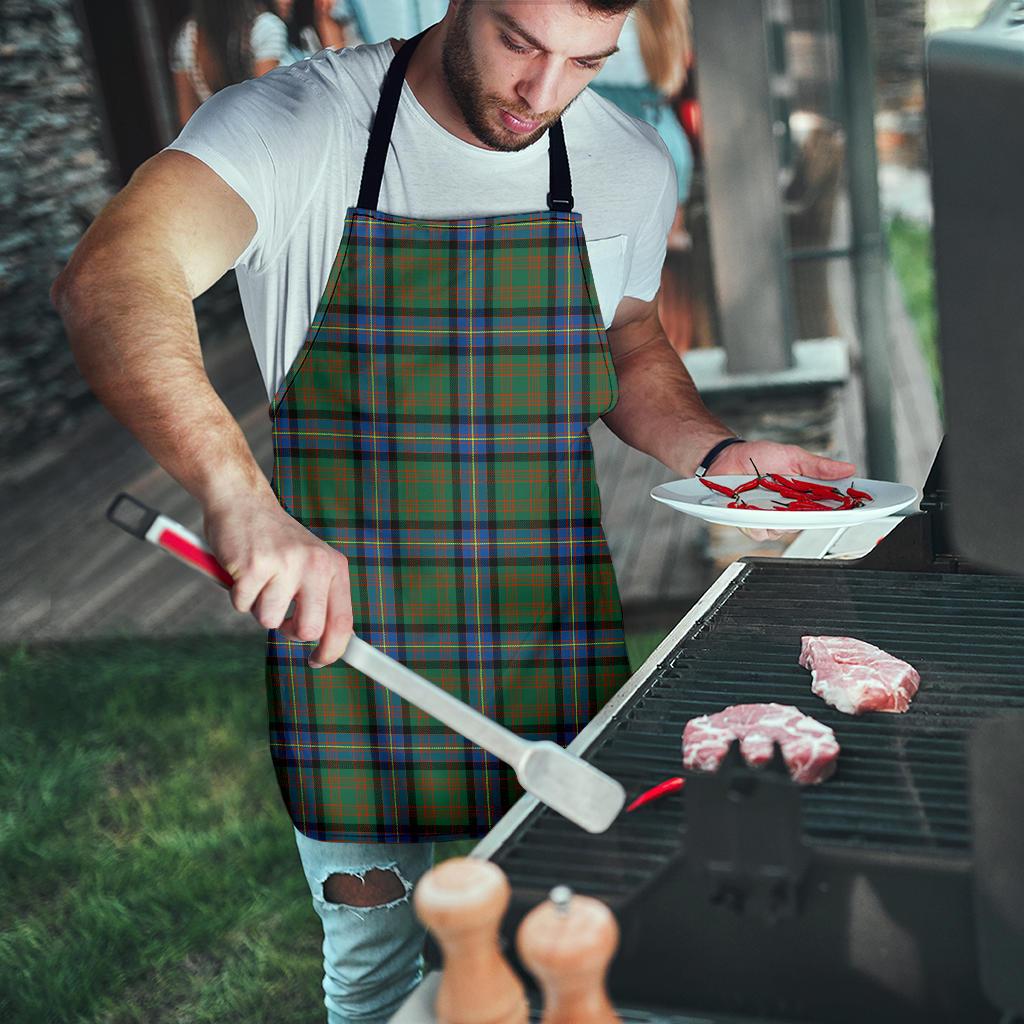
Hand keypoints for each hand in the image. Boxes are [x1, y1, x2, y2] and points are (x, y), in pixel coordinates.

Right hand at [203, 491, 352, 667]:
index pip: (343, 622)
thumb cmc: (275, 540)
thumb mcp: (310, 563)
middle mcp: (315, 564)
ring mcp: (285, 564)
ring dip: (258, 606)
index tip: (318, 661)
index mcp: (333, 566)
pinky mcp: (254, 566)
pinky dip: (237, 594)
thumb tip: (327, 643)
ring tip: (259, 578)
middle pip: (309, 630)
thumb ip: (320, 597)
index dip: (332, 650)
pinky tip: (242, 570)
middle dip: (289, 630)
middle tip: (279, 612)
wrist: (242, 501)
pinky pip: (242, 605)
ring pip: (269, 620)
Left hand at [708, 440, 856, 542]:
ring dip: (781, 517)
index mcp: (804, 495)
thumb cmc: (759, 457)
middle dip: (812, 516)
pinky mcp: (751, 523)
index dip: (844, 511)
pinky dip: (759, 522)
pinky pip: (761, 532)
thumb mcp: (793, 456)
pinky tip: (754, 508)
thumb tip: (848, 468)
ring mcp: (771, 518)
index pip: (829, 508)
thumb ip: (819, 467)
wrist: (727, 457)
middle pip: (809, 523)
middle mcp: (790, 510)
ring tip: (773, 499)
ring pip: (785, 531)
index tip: (859, 509)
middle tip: (808, 502)